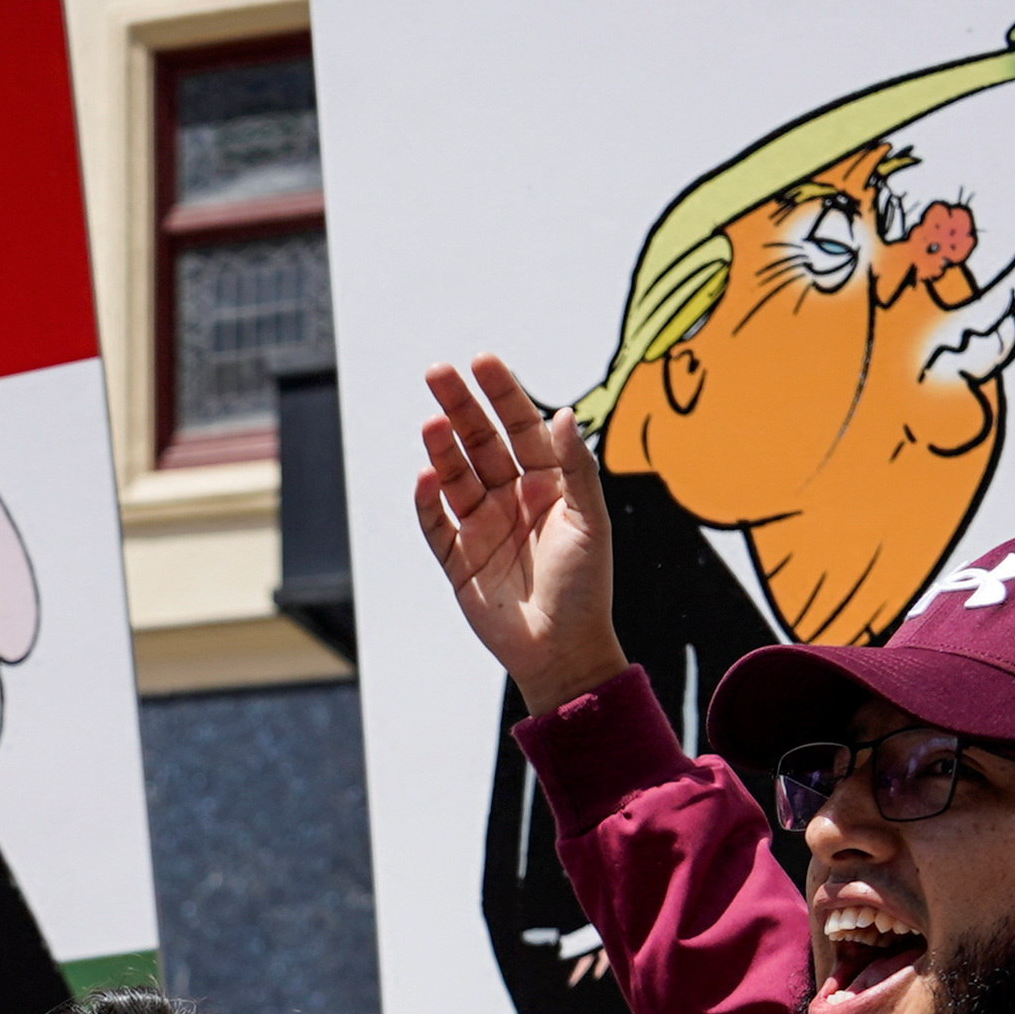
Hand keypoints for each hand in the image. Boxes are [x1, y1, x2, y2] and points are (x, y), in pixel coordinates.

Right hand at [411, 357, 630, 717]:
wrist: (563, 652)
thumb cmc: (586, 587)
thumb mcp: (589, 521)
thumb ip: (576, 466)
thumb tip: (564, 413)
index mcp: (548, 483)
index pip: (521, 426)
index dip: (503, 393)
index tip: (482, 361)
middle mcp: (512, 498)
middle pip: (480, 441)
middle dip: (459, 407)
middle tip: (436, 372)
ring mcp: (482, 527)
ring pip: (454, 476)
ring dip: (441, 448)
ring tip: (431, 424)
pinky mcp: (457, 560)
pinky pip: (435, 523)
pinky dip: (427, 501)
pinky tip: (425, 478)